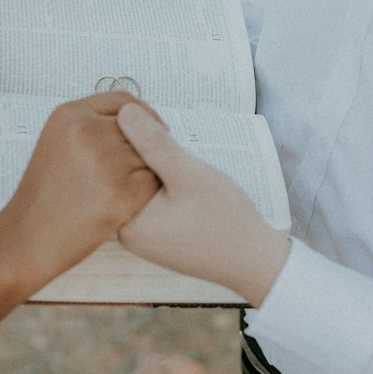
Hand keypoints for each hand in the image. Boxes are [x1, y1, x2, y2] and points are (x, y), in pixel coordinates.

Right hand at [0, 92, 158, 290]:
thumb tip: (137, 116)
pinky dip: (144, 194)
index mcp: (70, 115)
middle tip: (125, 172)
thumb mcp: (56, 141)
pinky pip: (152, 182)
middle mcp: (87, 131)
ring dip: (143, 171)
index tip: (152, 131)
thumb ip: (92, 123)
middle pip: (140, 128)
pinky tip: (121, 204)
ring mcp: (105, 161)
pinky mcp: (120, 192)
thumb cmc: (45, 193)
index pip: (124, 101)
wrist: (27, 236)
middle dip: (140, 149)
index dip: (144, 116)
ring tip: (115, 190)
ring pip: (150, 155)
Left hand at [115, 103, 289, 305]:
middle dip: (153, 159)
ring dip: (163, 172)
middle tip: (184, 163)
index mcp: (125, 221)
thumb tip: (123, 111)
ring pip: (143, 187)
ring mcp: (143, 238)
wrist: (256, 262)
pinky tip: (191, 191)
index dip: (144, 143)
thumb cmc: (224, 220)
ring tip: (190, 176)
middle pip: (127, 177)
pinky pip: (155, 203)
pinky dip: (169, 189)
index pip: (116, 164)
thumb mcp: (188, 173)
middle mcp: (127, 233)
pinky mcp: (160, 238)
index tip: (172, 147)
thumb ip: (153, 143)